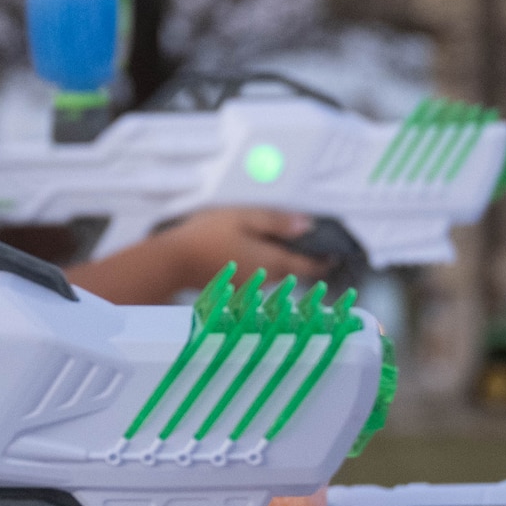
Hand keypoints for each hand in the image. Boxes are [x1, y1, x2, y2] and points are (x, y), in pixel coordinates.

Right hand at [157, 207, 326, 289]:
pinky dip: (255, 267)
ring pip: (270, 274)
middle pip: (290, 270)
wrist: (171, 262)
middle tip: (299, 243)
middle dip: (297, 259)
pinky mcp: (231, 287)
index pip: (308, 265)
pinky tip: (242, 254)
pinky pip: (252, 277)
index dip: (324, 261)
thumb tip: (306, 225)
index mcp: (272, 261)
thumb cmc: (206, 237)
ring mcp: (247, 286)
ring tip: (267, 244)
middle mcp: (264, 278)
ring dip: (274, 262)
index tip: (334, 255)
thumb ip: (277, 222)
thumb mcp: (244, 217)